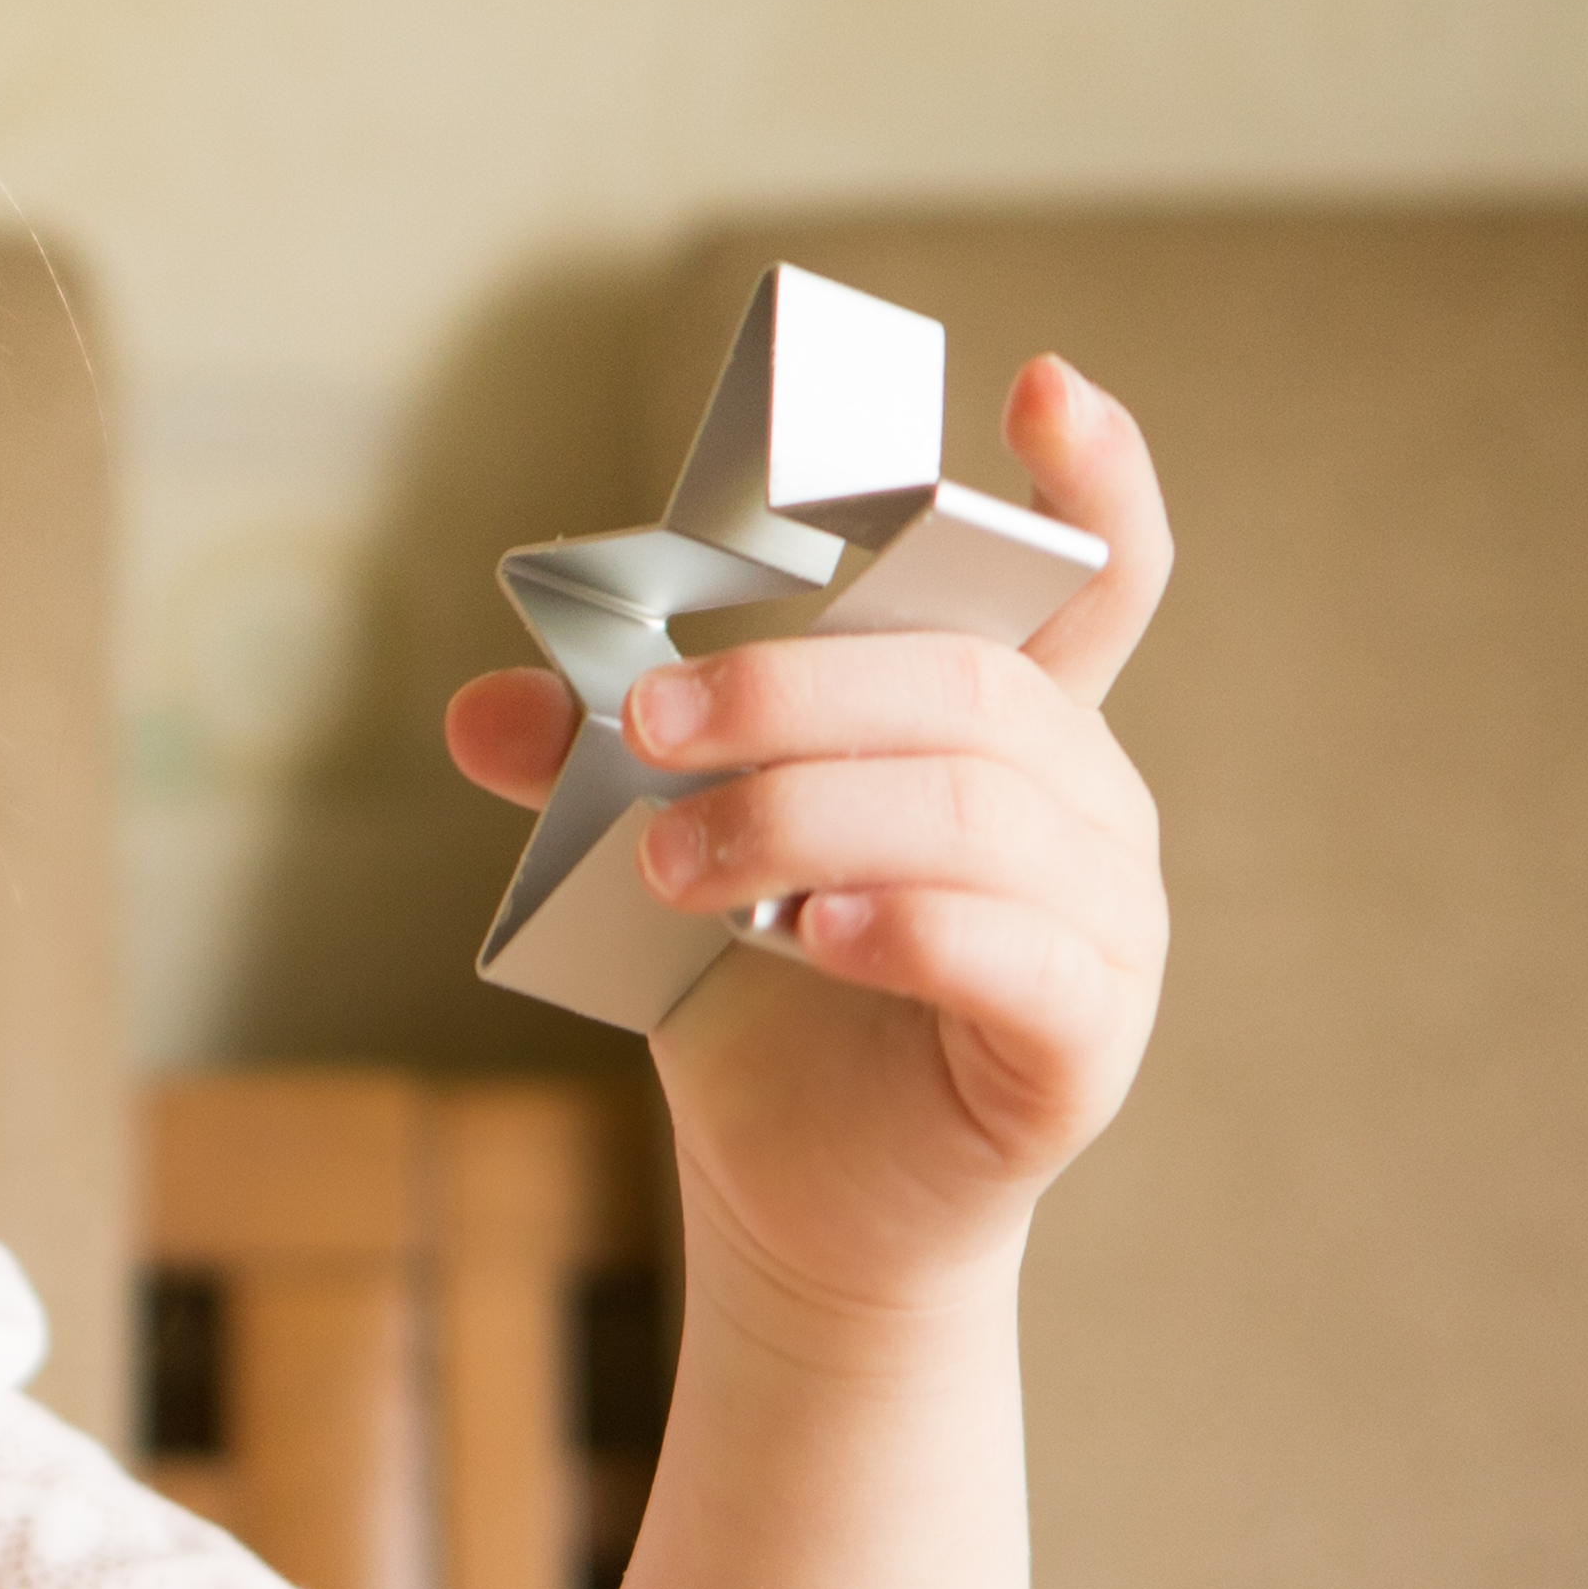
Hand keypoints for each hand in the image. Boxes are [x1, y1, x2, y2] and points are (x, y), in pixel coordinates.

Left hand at [445, 354, 1174, 1323]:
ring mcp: (1107, 921)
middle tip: (650, 720)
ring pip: (979, 811)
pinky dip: (904, 925)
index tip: (1046, 387)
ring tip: (678, 857)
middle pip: (970, 687)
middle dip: (794, 687)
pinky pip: (1011, 952)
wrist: (804, 1201)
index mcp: (1005, 727)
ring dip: (807, 810)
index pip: (1092, 577)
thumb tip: (480, 711)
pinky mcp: (1085, 1038)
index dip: (1090, 478)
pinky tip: (813, 927)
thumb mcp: (669, 857)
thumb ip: (596, 771)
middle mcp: (1082, 804)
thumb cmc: (764, 1003)